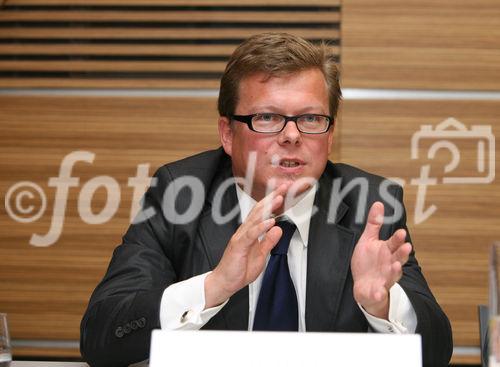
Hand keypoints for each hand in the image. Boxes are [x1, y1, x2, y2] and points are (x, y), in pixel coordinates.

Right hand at [204, 184, 289, 307]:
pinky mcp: (238, 245)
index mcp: (250, 232)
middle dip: (272, 198)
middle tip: (284, 187)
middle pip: (259, 210)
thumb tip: (277, 229)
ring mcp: (240, 237)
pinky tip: (270, 222)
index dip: (273, 202)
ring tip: (279, 199)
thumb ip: (269, 242)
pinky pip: (251, 234)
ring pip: (255, 219)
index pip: (262, 213)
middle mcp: (244, 231)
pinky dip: (261, 227)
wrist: (225, 282)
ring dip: (268, 208)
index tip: (284, 192)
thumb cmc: (239, 269)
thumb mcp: (261, 256)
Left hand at [351, 202, 411, 318]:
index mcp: (387, 251)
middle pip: (398, 258)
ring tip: (396, 266)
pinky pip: (379, 293)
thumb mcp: (368, 240)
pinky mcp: (377, 291)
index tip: (401, 232)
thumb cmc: (368, 262)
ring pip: (393, 275)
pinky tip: (379, 292)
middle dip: (402, 253)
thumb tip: (378, 203)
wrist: (364, 286)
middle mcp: (389, 264)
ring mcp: (385, 278)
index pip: (394, 243)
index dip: (398, 239)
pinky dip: (379, 293)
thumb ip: (374, 224)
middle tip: (407, 247)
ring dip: (395, 271)